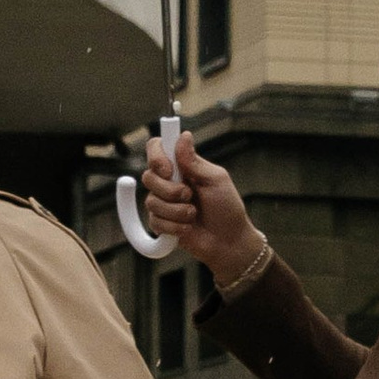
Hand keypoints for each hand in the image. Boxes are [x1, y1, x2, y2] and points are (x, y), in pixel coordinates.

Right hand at [140, 127, 261, 280]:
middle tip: (189, 196)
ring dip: (176, 211)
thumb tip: (183, 136)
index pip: (157, 149)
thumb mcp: (216, 180)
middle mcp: (169, 182)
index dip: (156, 157)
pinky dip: (174, 226)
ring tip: (193, 215)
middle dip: (170, 190)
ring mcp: (164, 203)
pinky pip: (155, 222)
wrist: (229, 242)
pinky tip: (187, 228)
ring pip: (151, 202)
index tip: (168, 170)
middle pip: (148, 177)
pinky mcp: (162, 224)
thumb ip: (194, 161)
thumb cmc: (227, 208)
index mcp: (182, 166)